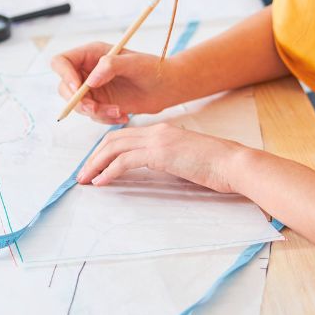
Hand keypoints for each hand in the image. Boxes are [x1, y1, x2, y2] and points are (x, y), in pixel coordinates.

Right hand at [50, 42, 179, 123]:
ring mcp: (93, 89)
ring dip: (96, 112)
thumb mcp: (134, 63)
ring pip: (78, 106)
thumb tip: (90, 80)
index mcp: (92, 54)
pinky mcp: (101, 104)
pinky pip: (93, 116)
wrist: (167, 87)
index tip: (77, 89)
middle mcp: (88, 71)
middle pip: (64, 88)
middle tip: (95, 109)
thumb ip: (111, 66)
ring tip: (119, 111)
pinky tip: (124, 115)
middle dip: (79, 102)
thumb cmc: (153, 69)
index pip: (62, 62)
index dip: (64, 76)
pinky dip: (105, 119)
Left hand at [77, 123, 249, 192]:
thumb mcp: (185, 159)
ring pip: (114, 147)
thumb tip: (151, 170)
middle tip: (82, 174)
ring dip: (95, 164)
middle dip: (93, 156)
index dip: (105, 150)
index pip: (124, 136)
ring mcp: (158, 140)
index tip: (95, 165)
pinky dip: (109, 171)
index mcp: (162, 131)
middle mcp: (156, 131)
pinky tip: (101, 182)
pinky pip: (125, 161)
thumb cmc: (216, 166)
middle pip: (113, 139)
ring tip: (85, 179)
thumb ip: (166, 160)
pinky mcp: (160, 153)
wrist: (233, 163)